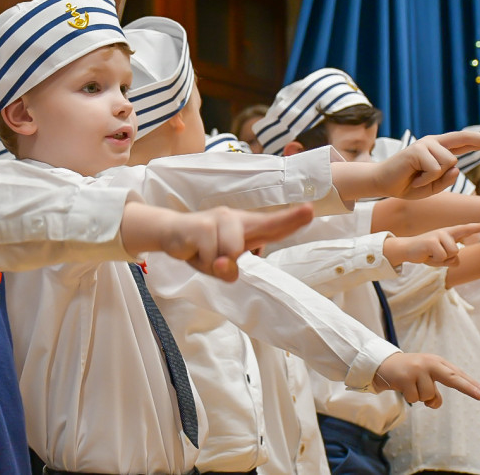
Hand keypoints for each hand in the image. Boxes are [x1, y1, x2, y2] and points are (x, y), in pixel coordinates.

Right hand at [160, 204, 314, 281]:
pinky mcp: (200, 226)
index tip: (310, 210)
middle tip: (300, 217)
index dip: (292, 219)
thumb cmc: (202, 248)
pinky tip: (193, 252)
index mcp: (245, 226)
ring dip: (215, 265)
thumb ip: (229, 270)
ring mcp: (218, 220)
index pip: (273, 225)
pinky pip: (210, 257)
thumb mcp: (219, 265)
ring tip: (204, 255)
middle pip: (264, 226)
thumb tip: (226, 266)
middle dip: (287, 221)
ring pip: (230, 254)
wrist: (169, 232)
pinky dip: (203, 263)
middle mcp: (234, 218)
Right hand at [372, 352, 479, 408]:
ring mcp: (417, 369)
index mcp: (436, 362)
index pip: (456, 374)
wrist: (382, 364)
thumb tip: (434, 403)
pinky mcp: (405, 377)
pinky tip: (402, 387)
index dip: (471, 384)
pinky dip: (409, 397)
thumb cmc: (409, 373)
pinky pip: (415, 399)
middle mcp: (428, 363)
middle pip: (451, 378)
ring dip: (420, 397)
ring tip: (411, 386)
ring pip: (429, 396)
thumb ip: (434, 390)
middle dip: (468, 388)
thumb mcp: (424, 378)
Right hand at [373, 132, 479, 199]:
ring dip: (437, 178)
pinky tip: (415, 178)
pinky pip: (435, 168)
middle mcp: (434, 143)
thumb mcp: (433, 187)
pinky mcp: (417, 149)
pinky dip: (427, 179)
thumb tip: (457, 166)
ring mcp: (425, 144)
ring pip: (449, 162)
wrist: (383, 184)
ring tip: (420, 179)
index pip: (464, 142)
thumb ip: (447, 180)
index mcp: (439, 149)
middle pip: (463, 139)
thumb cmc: (407, 185)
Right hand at [383, 222, 479, 267]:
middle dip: (447, 259)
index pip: (467, 229)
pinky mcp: (431, 241)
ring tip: (430, 254)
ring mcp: (438, 235)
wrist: (407, 250)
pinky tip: (426, 255)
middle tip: (435, 255)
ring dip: (440, 260)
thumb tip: (456, 261)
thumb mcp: (442, 257)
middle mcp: (445, 232)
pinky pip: (441, 257)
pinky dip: (434, 261)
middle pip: (457, 252)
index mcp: (450, 234)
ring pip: (450, 254)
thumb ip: (452, 259)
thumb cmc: (426, 253)